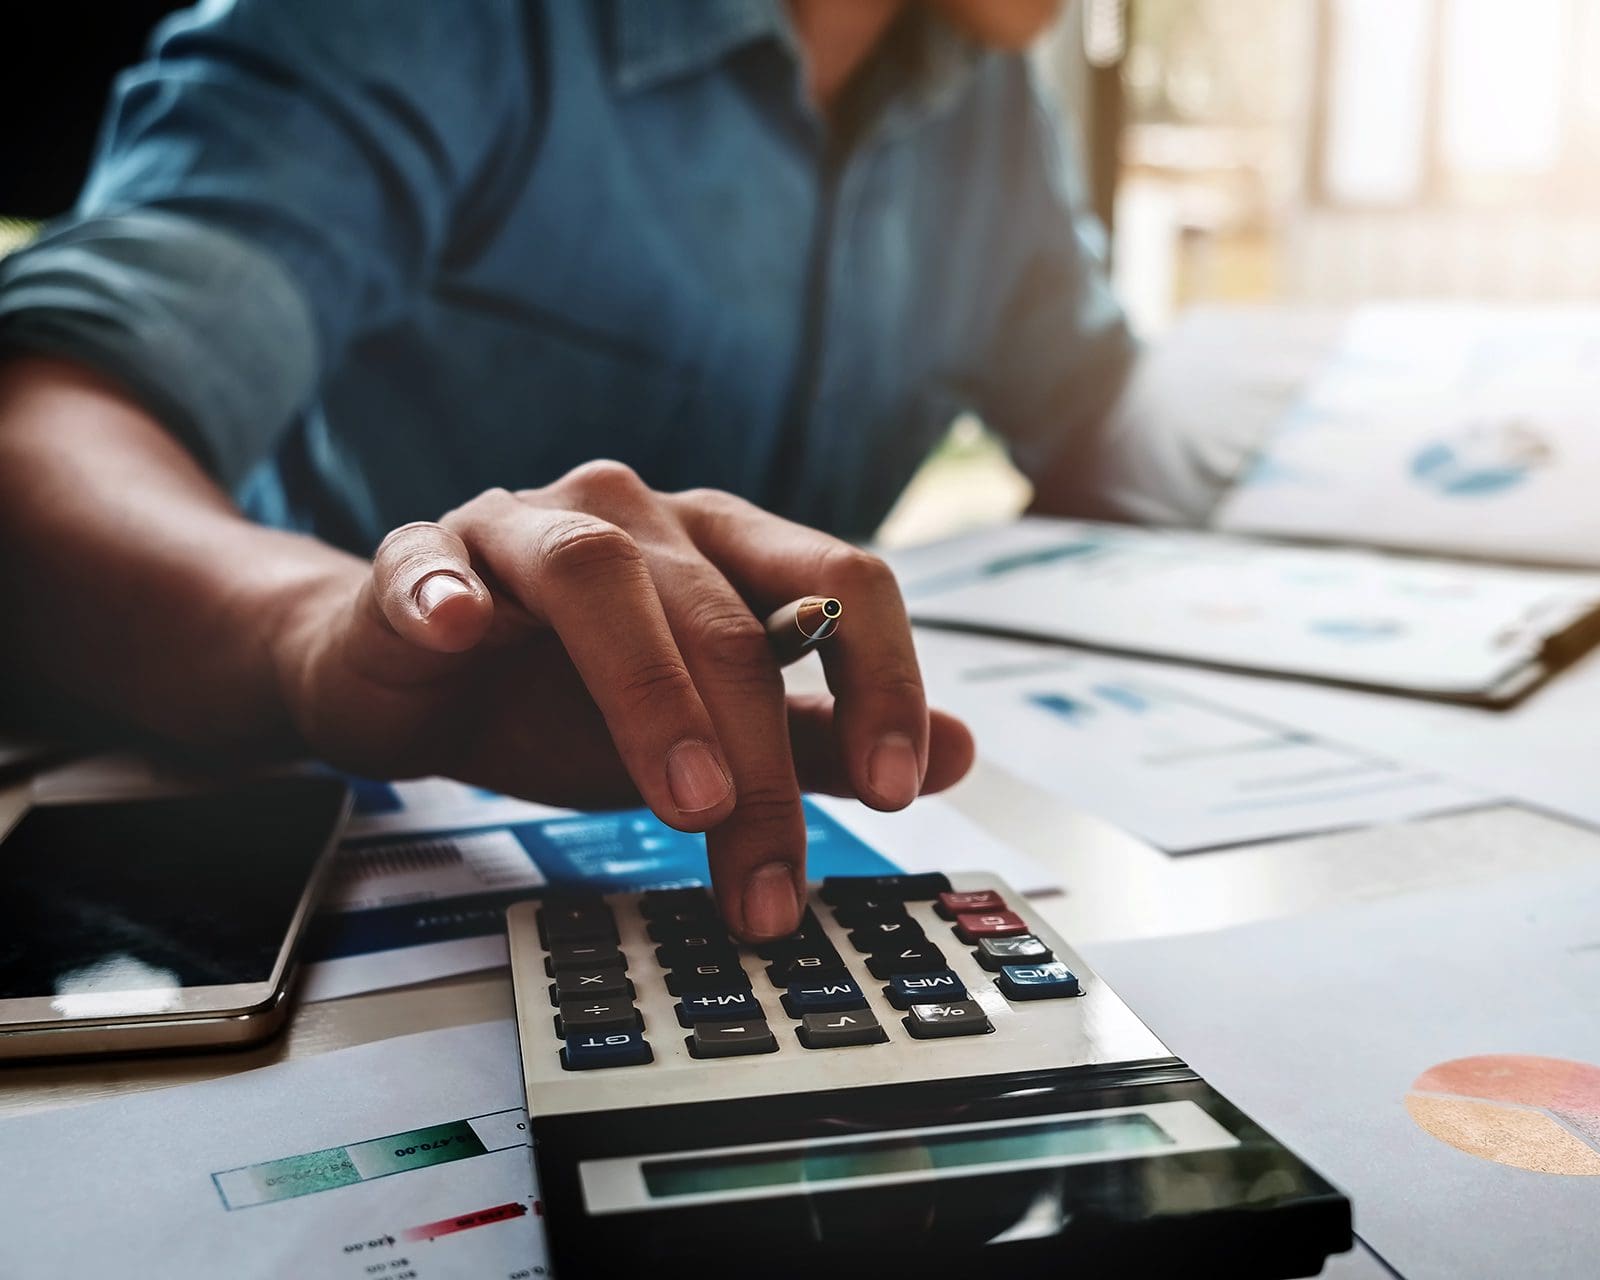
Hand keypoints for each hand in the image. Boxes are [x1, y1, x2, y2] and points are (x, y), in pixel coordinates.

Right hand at [271, 461, 973, 939]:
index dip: (883, 679)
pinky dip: (446, 590)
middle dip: (760, 761)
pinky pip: (430, 562)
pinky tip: (460, 628)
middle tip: (770, 878)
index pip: (840, 582)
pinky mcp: (420, 558)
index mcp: (726, 546)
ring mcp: (525, 529)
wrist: (416, 680)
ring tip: (686, 800)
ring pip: (598, 577)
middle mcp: (639, 518)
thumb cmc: (569, 697)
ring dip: (649, 689)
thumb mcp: (712, 733)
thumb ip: (824, 739)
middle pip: (724, 617)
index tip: (900, 788)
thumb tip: (962, 754)